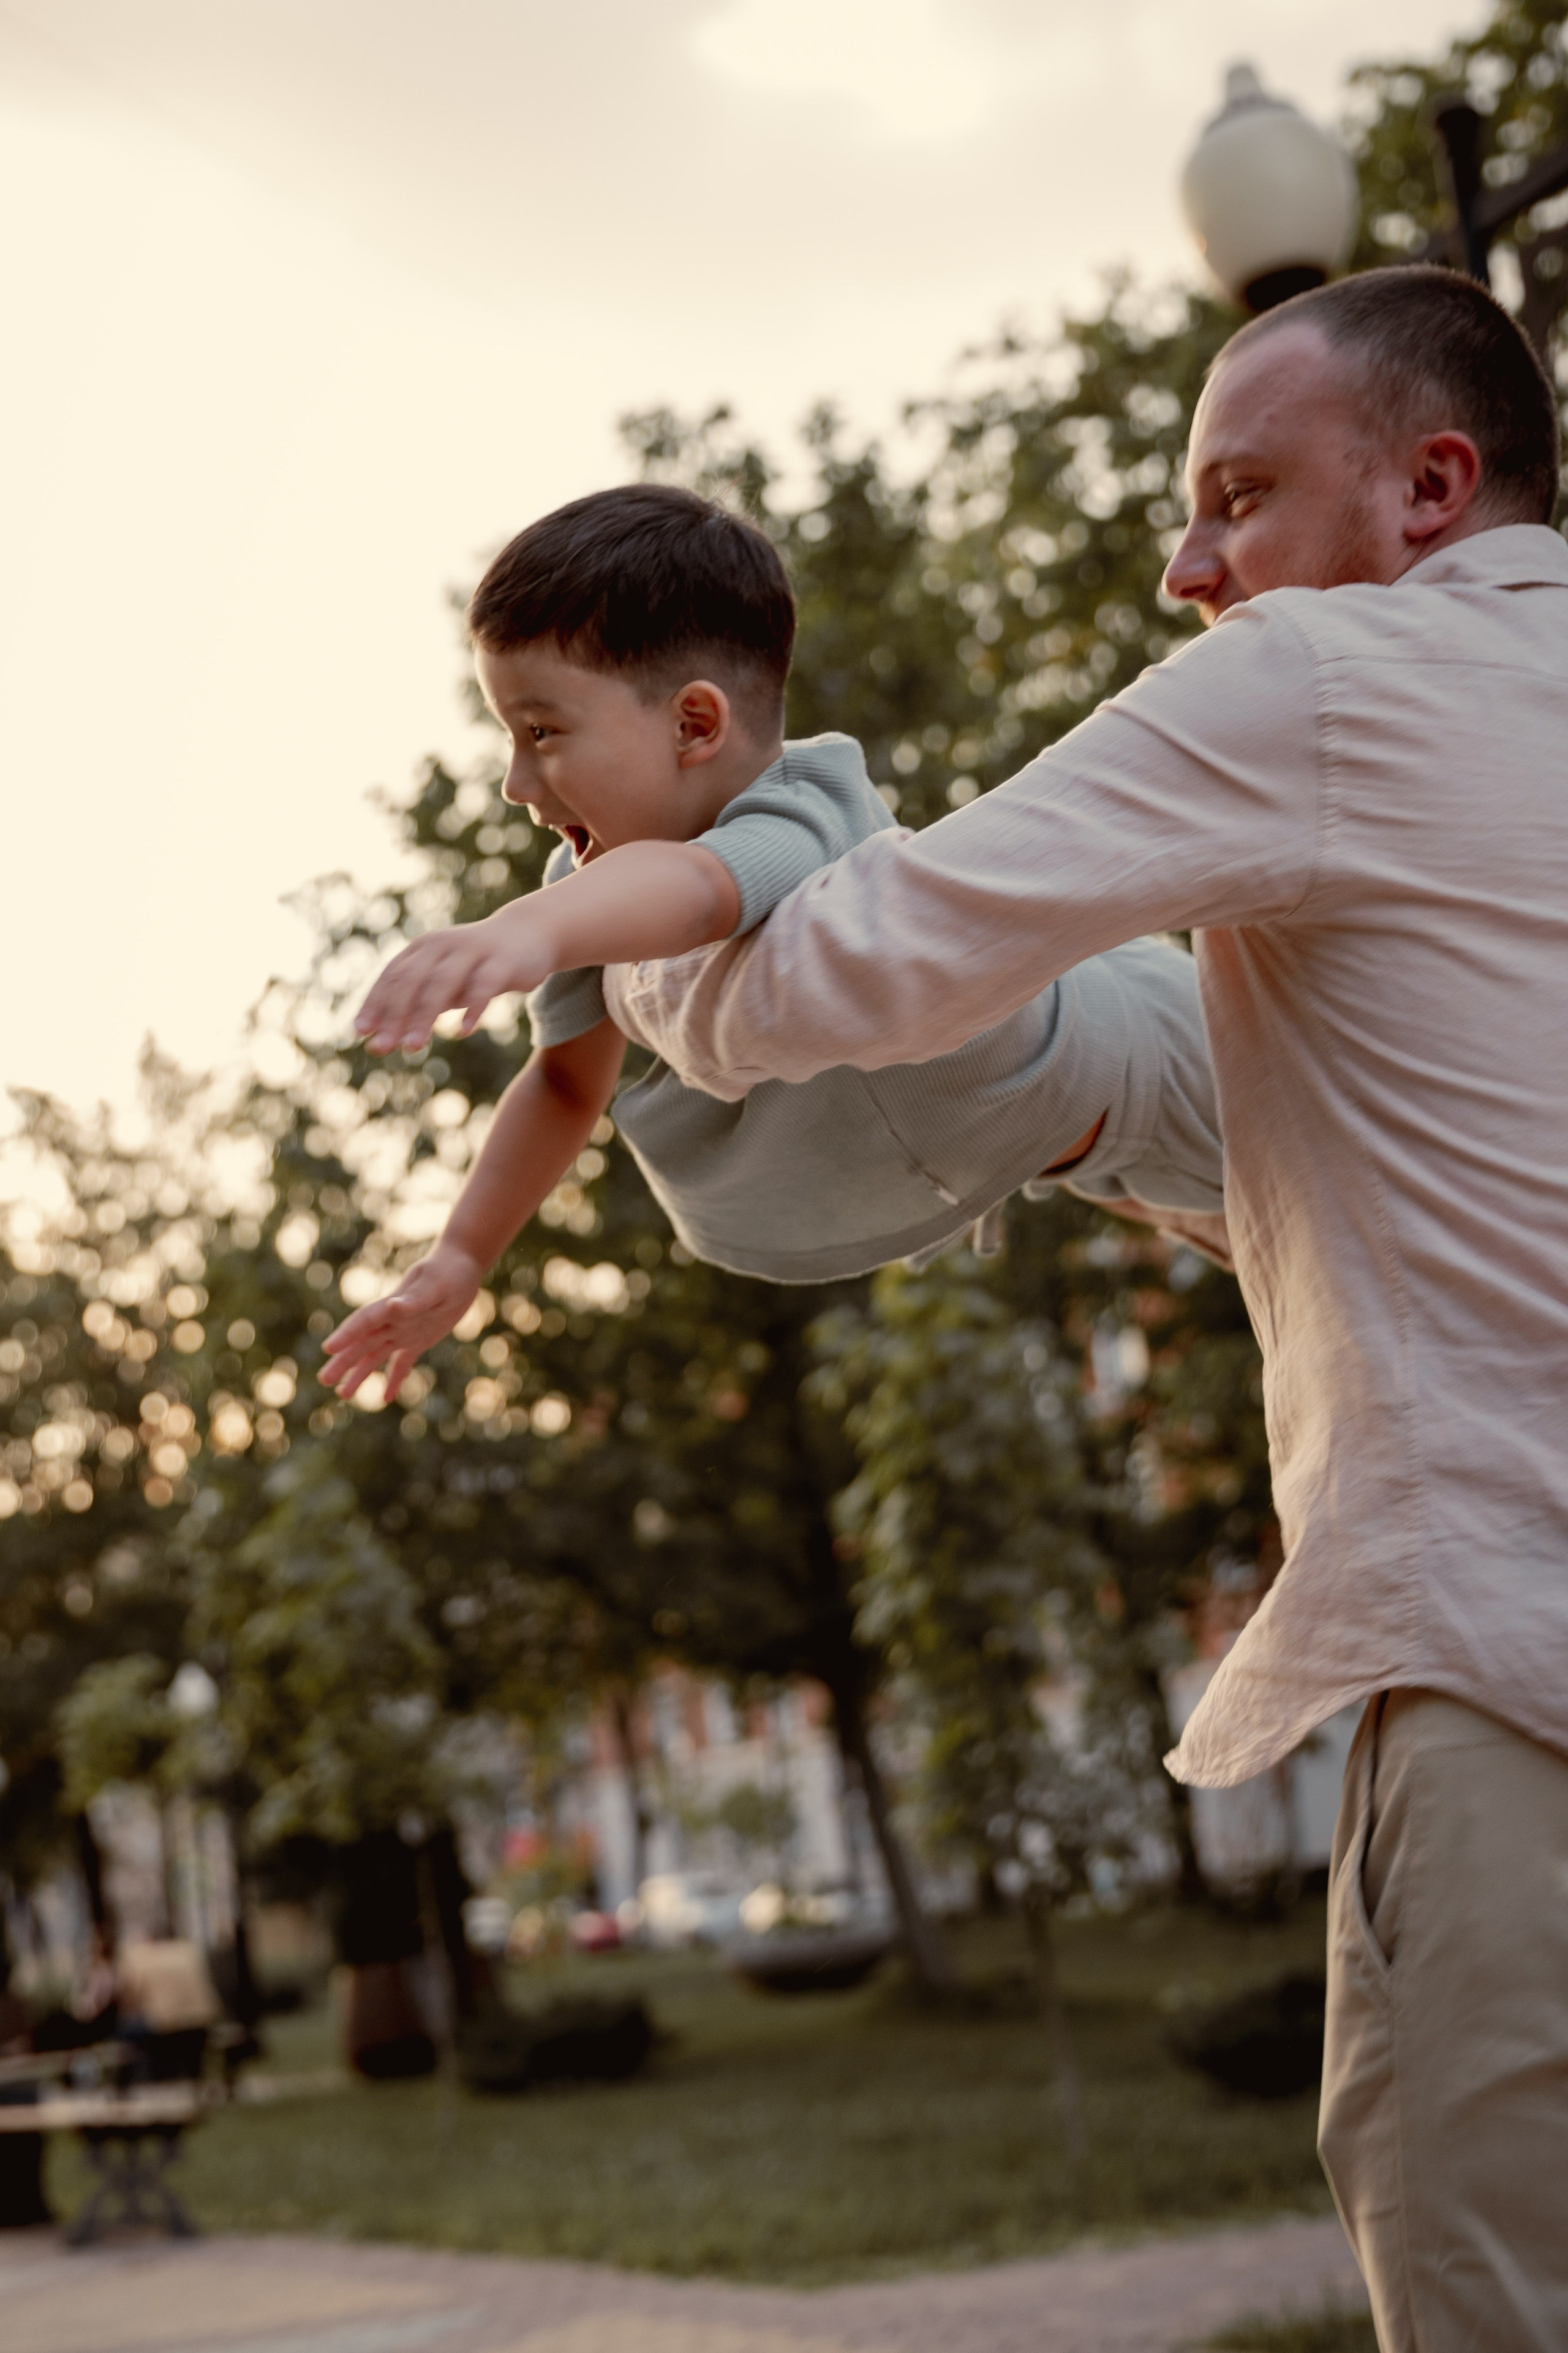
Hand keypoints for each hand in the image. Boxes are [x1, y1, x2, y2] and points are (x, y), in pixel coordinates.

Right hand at [319, 1244, 482, 1401]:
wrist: (461, 1263)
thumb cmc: (449, 1271)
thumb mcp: (436, 1285)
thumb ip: (414, 1299)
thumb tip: (392, 1306)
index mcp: (393, 1305)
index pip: (365, 1321)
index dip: (347, 1334)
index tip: (329, 1349)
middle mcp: (392, 1320)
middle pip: (363, 1342)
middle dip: (344, 1360)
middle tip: (324, 1379)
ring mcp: (404, 1330)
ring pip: (376, 1355)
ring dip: (359, 1373)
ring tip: (343, 1394)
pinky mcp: (419, 1339)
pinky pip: (403, 1362)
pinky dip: (394, 1378)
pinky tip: (386, 1398)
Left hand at [355, 902, 556, 1055]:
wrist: (528, 935)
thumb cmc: (476, 966)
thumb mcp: (444, 984)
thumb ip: (416, 1008)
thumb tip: (379, 1041)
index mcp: (423, 949)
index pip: (392, 976)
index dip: (375, 1004)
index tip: (360, 1033)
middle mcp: (443, 945)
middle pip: (411, 981)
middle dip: (394, 1015)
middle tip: (383, 1047)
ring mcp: (472, 951)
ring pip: (441, 983)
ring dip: (424, 1017)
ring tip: (413, 1047)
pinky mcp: (502, 961)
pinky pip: (484, 986)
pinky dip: (471, 1008)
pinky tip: (461, 1031)